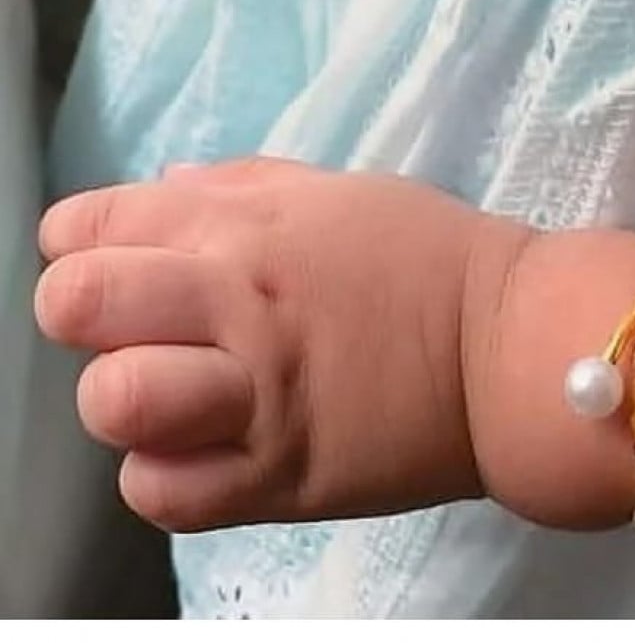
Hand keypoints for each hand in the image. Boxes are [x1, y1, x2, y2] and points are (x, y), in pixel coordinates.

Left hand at [35, 158, 527, 531]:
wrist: (513, 345)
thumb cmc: (431, 255)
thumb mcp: (340, 192)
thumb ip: (241, 184)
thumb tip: (162, 189)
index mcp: (247, 225)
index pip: (91, 226)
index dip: (85, 244)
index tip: (119, 261)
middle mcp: (238, 302)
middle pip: (78, 304)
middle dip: (86, 311)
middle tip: (139, 327)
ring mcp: (258, 395)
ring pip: (114, 400)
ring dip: (127, 395)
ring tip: (175, 394)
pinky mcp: (284, 477)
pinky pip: (163, 493)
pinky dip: (164, 472)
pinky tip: (205, 448)